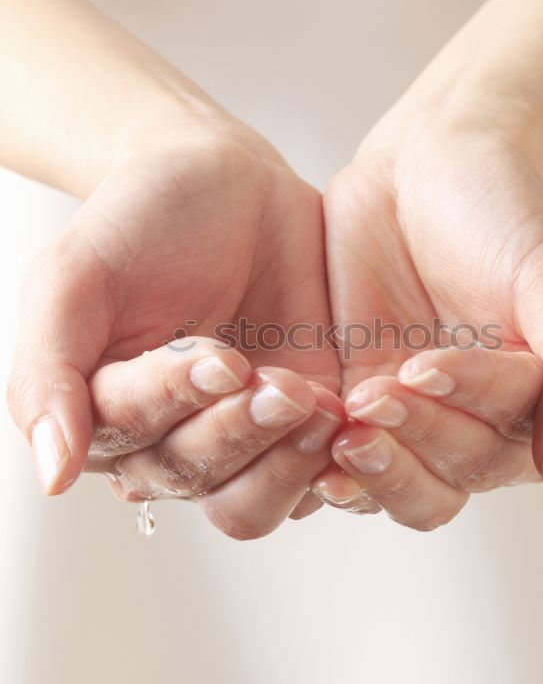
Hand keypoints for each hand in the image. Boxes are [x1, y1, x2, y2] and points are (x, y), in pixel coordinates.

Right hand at [7, 114, 341, 535]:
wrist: (224, 181)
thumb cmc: (140, 220)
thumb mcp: (76, 277)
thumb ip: (49, 371)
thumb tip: (54, 478)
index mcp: (104, 415)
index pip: (135, 441)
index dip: (175, 404)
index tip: (218, 355)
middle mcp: (166, 440)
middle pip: (196, 478)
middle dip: (238, 432)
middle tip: (279, 382)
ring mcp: (238, 439)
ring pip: (253, 502)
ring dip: (285, 462)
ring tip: (317, 404)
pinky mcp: (301, 428)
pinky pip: (316, 480)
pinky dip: (336, 464)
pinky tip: (352, 416)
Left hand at [320, 103, 542, 526]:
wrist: (427, 167)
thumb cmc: (500, 213)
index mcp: (542, 405)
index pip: (503, 441)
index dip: (462, 409)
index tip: (424, 363)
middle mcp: (483, 424)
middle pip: (450, 476)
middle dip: (412, 441)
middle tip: (371, 398)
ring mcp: (418, 417)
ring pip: (398, 485)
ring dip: (370, 471)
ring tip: (339, 434)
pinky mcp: (360, 401)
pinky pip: (342, 456)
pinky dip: (321, 457)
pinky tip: (298, 436)